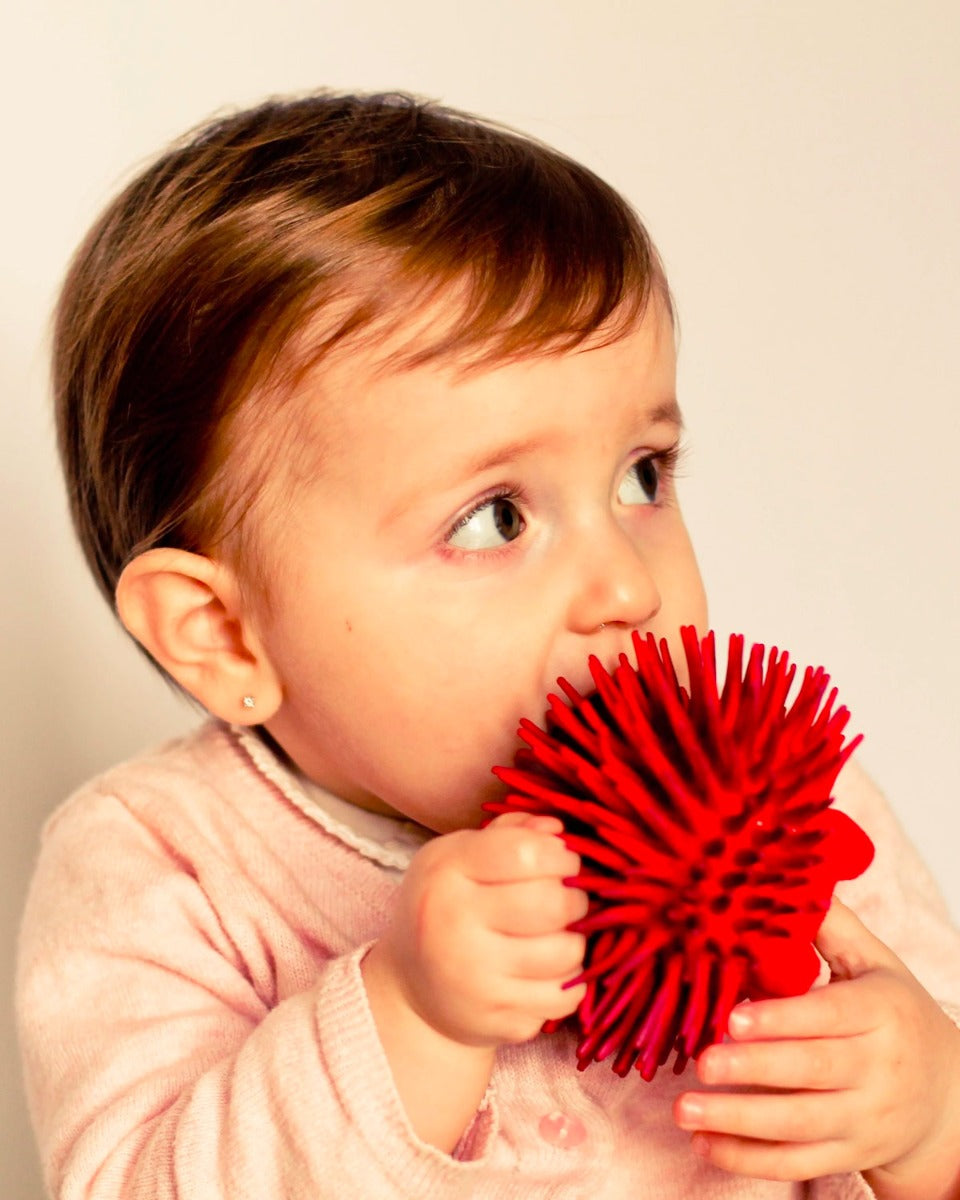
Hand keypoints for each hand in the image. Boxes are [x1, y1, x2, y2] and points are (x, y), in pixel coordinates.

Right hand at [372, 812, 587, 1047]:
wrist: (412, 988)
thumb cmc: (446, 906)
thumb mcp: (459, 856)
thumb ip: (509, 833)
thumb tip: (556, 829)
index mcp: (446, 872)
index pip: (528, 852)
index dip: (560, 853)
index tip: (560, 860)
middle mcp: (453, 925)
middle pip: (553, 903)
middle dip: (574, 897)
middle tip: (566, 898)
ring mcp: (474, 980)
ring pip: (567, 952)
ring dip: (573, 940)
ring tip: (555, 934)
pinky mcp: (495, 1021)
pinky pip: (564, 997)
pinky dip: (567, 981)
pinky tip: (546, 969)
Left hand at [673, 899, 959, 1198]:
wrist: (948, 1095)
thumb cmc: (895, 1015)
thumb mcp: (875, 965)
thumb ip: (832, 926)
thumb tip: (793, 875)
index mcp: (882, 1014)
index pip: (830, 1017)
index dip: (781, 1020)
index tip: (734, 1017)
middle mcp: (879, 1070)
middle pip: (813, 1073)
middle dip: (754, 1069)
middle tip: (701, 1063)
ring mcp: (865, 1119)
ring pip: (801, 1126)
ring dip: (739, 1122)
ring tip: (684, 1110)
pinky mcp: (850, 1154)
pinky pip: (798, 1163)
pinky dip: (749, 1159)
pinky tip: (704, 1144)